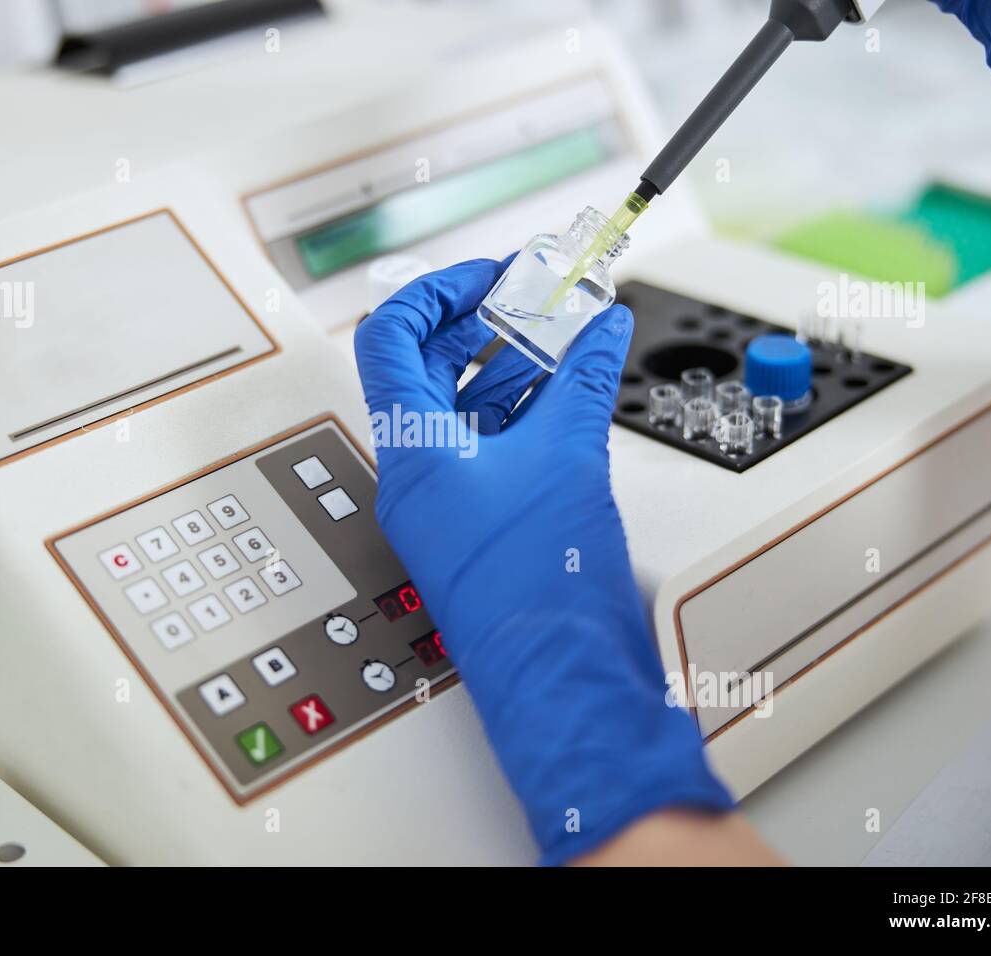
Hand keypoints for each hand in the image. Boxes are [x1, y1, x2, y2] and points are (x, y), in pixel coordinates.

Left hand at [355, 258, 731, 863]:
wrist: (565, 684)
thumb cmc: (543, 592)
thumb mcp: (568, 458)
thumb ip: (582, 380)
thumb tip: (600, 326)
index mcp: (411, 454)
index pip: (390, 340)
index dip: (436, 293)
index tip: (489, 273)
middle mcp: (416, 478)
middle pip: (427, 370)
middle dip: (481, 324)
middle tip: (535, 293)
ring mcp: (447, 506)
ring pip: (463, 411)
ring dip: (508, 366)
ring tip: (561, 332)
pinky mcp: (481, 527)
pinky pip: (490, 449)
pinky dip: (525, 411)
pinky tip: (568, 389)